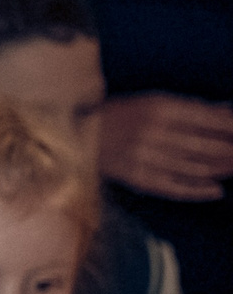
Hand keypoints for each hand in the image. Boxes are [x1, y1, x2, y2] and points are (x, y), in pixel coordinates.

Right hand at [99, 93, 232, 200]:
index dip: (231, 126)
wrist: (76, 136)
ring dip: (220, 170)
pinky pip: (173, 187)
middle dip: (230, 150)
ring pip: (193, 168)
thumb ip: (192, 108)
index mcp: (158, 108)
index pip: (207, 119)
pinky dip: (197, 191)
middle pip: (204, 145)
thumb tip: (229, 111)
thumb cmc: (120, 115)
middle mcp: (152, 132)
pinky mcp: (137, 178)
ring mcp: (144, 157)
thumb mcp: (154, 102)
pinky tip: (216, 191)